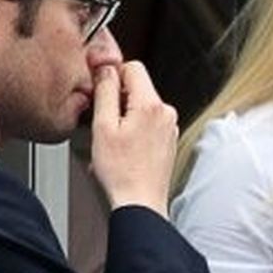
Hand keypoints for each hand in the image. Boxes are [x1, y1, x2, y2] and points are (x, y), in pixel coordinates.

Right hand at [89, 61, 177, 215]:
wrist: (140, 205)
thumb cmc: (121, 174)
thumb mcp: (103, 127)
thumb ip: (105, 91)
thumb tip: (105, 68)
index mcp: (151, 105)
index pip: (133, 67)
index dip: (113, 76)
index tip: (103, 92)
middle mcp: (166, 114)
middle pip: (139, 87)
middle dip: (119, 100)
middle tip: (107, 125)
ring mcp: (170, 129)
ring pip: (143, 106)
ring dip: (126, 117)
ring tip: (117, 142)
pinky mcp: (168, 142)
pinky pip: (149, 124)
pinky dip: (136, 130)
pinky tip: (126, 150)